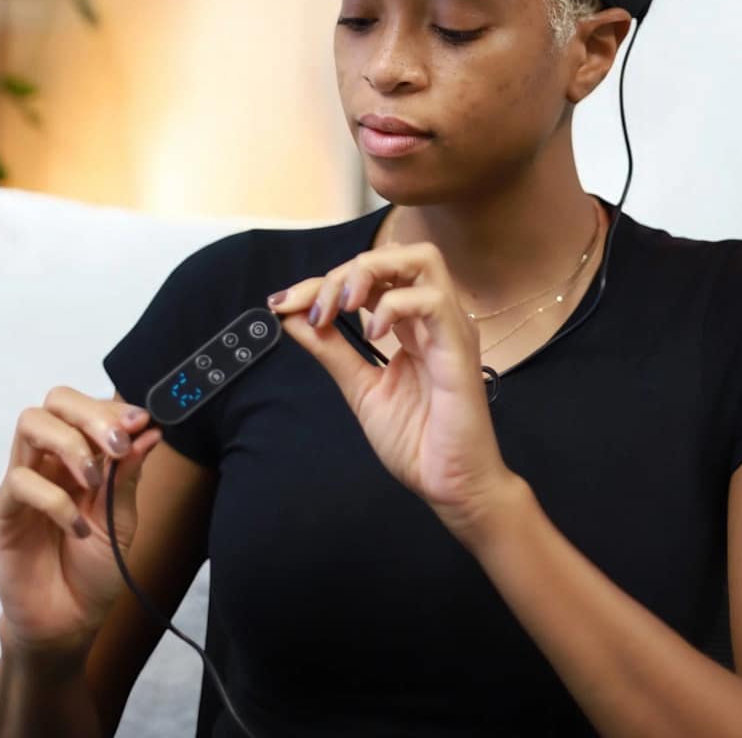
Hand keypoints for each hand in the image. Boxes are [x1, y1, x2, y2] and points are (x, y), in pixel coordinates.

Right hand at [0, 387, 161, 654]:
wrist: (70, 622)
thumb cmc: (96, 567)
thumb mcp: (122, 517)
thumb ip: (127, 474)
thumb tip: (149, 431)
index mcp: (81, 455)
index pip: (87, 407)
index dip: (113, 409)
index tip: (142, 422)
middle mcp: (50, 460)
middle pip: (54, 402)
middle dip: (89, 413)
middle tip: (117, 444)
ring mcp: (23, 482)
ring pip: (31, 425)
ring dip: (70, 444)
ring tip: (93, 481)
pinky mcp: (2, 512)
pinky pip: (20, 481)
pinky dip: (55, 500)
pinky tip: (76, 528)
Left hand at [268, 240, 520, 542]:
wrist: (450, 486)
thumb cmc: (417, 440)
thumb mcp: (360, 387)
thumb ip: (330, 349)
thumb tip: (292, 316)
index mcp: (411, 324)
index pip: (369, 277)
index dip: (322, 282)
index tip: (282, 303)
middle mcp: (433, 317)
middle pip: (395, 255)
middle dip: (344, 271)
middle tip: (315, 308)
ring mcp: (450, 327)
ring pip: (420, 259)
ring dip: (369, 272)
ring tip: (341, 307)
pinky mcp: (459, 347)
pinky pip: (432, 301)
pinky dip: (394, 306)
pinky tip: (373, 333)